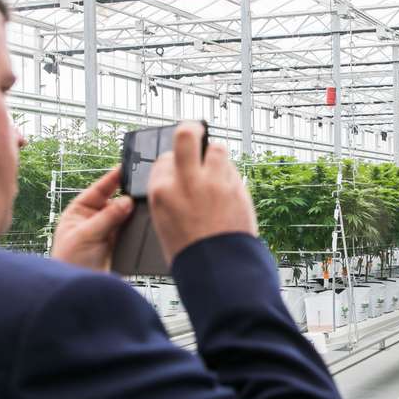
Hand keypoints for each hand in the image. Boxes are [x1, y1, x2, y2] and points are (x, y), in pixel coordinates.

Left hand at [51, 166, 134, 270]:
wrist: (76, 291)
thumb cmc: (68, 262)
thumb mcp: (85, 235)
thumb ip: (107, 217)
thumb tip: (126, 201)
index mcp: (78, 211)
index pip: (98, 189)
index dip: (111, 179)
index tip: (125, 168)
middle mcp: (93, 219)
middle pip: (114, 201)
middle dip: (126, 196)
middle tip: (140, 190)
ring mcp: (106, 231)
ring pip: (124, 215)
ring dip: (132, 213)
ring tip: (143, 207)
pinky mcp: (117, 244)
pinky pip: (130, 230)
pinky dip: (136, 227)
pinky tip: (143, 223)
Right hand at [148, 123, 257, 264]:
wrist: (217, 269)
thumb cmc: (189, 252)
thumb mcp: (165, 223)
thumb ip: (171, 196)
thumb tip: (178, 178)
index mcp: (161, 191)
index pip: (163, 159)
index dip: (172, 162)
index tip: (179, 166)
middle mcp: (186, 181)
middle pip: (186, 135)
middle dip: (192, 129)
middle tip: (196, 130)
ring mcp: (214, 182)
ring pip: (217, 148)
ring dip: (216, 155)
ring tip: (216, 167)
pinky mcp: (236, 188)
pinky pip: (233, 171)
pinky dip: (230, 177)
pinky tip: (228, 190)